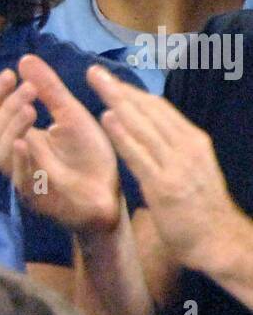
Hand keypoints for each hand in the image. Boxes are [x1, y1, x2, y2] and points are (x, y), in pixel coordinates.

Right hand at [0, 54, 119, 231]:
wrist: (111, 192)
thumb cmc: (89, 155)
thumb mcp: (71, 114)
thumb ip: (49, 89)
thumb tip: (25, 59)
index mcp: (20, 134)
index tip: (11, 74)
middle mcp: (16, 155)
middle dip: (8, 106)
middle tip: (29, 89)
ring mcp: (23, 176)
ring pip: (3, 152)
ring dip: (13, 128)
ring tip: (29, 109)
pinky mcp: (36, 197)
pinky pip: (20, 179)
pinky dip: (20, 160)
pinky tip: (25, 143)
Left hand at [88, 64, 242, 271]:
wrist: (219, 242)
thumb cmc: (201, 211)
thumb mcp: (192, 171)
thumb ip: (173, 153)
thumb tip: (152, 136)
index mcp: (193, 141)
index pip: (159, 109)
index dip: (133, 93)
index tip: (111, 81)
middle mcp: (187, 147)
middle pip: (149, 110)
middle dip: (120, 89)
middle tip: (94, 72)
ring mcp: (176, 165)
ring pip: (143, 125)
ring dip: (116, 102)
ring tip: (95, 84)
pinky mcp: (164, 186)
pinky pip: (139, 155)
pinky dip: (122, 135)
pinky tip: (106, 119)